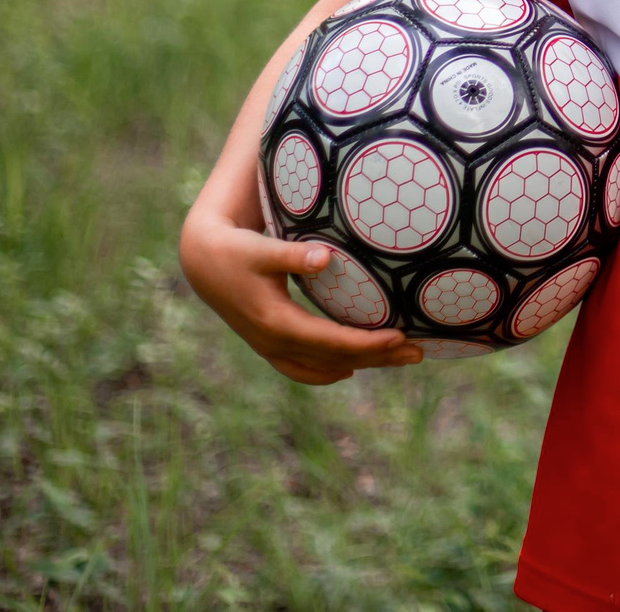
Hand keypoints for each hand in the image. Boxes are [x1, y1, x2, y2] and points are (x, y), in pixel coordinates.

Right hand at [178, 212, 420, 384]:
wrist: (201, 262)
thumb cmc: (235, 250)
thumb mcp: (261, 249)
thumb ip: (291, 256)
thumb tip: (326, 257)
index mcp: (276, 322)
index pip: (331, 342)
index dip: (367, 344)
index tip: (401, 338)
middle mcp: (274, 342)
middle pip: (334, 360)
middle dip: (377, 357)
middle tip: (418, 352)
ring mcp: (270, 347)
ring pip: (322, 368)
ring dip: (361, 364)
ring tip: (400, 359)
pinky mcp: (268, 344)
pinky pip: (302, 368)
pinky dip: (328, 371)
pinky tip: (350, 368)